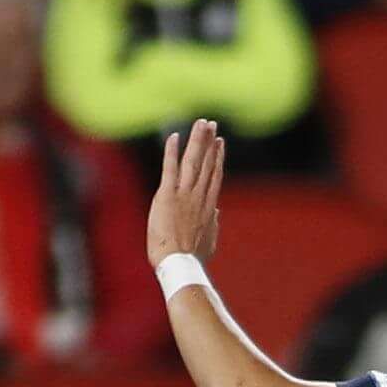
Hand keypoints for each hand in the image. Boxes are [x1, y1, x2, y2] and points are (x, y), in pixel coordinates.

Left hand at [147, 119, 223, 264]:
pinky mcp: (167, 195)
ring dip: (197, 140)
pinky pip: (170, 168)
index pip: (215, 176)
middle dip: (209, 142)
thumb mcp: (208, 241)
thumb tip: (216, 214)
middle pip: (207, 163)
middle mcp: (199, 195)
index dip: (218, 157)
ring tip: (201, 123)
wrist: (180, 263)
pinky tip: (174, 136)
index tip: (219, 143)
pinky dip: (172, 151)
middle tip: (211, 124)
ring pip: (193, 161)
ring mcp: (184, 194)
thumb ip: (213, 225)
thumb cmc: (192, 258)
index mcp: (209, 206)